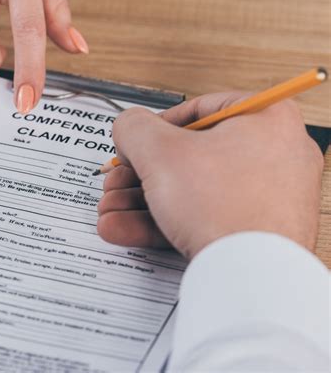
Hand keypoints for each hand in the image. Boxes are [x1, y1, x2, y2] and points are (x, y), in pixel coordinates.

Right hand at [97, 93, 323, 258]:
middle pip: (191, 155)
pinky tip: (126, 228)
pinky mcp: (257, 231)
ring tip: (113, 210)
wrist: (251, 279)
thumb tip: (128, 125)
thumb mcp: (161, 152)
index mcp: (266, 118)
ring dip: (142, 200)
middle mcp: (275, 154)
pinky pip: (204, 216)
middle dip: (141, 173)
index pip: (199, 109)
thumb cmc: (224, 208)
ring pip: (192, 190)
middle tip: (120, 180)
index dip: (157, 126)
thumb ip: (135, 127)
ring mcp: (268, 196)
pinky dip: (164, 221)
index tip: (138, 141)